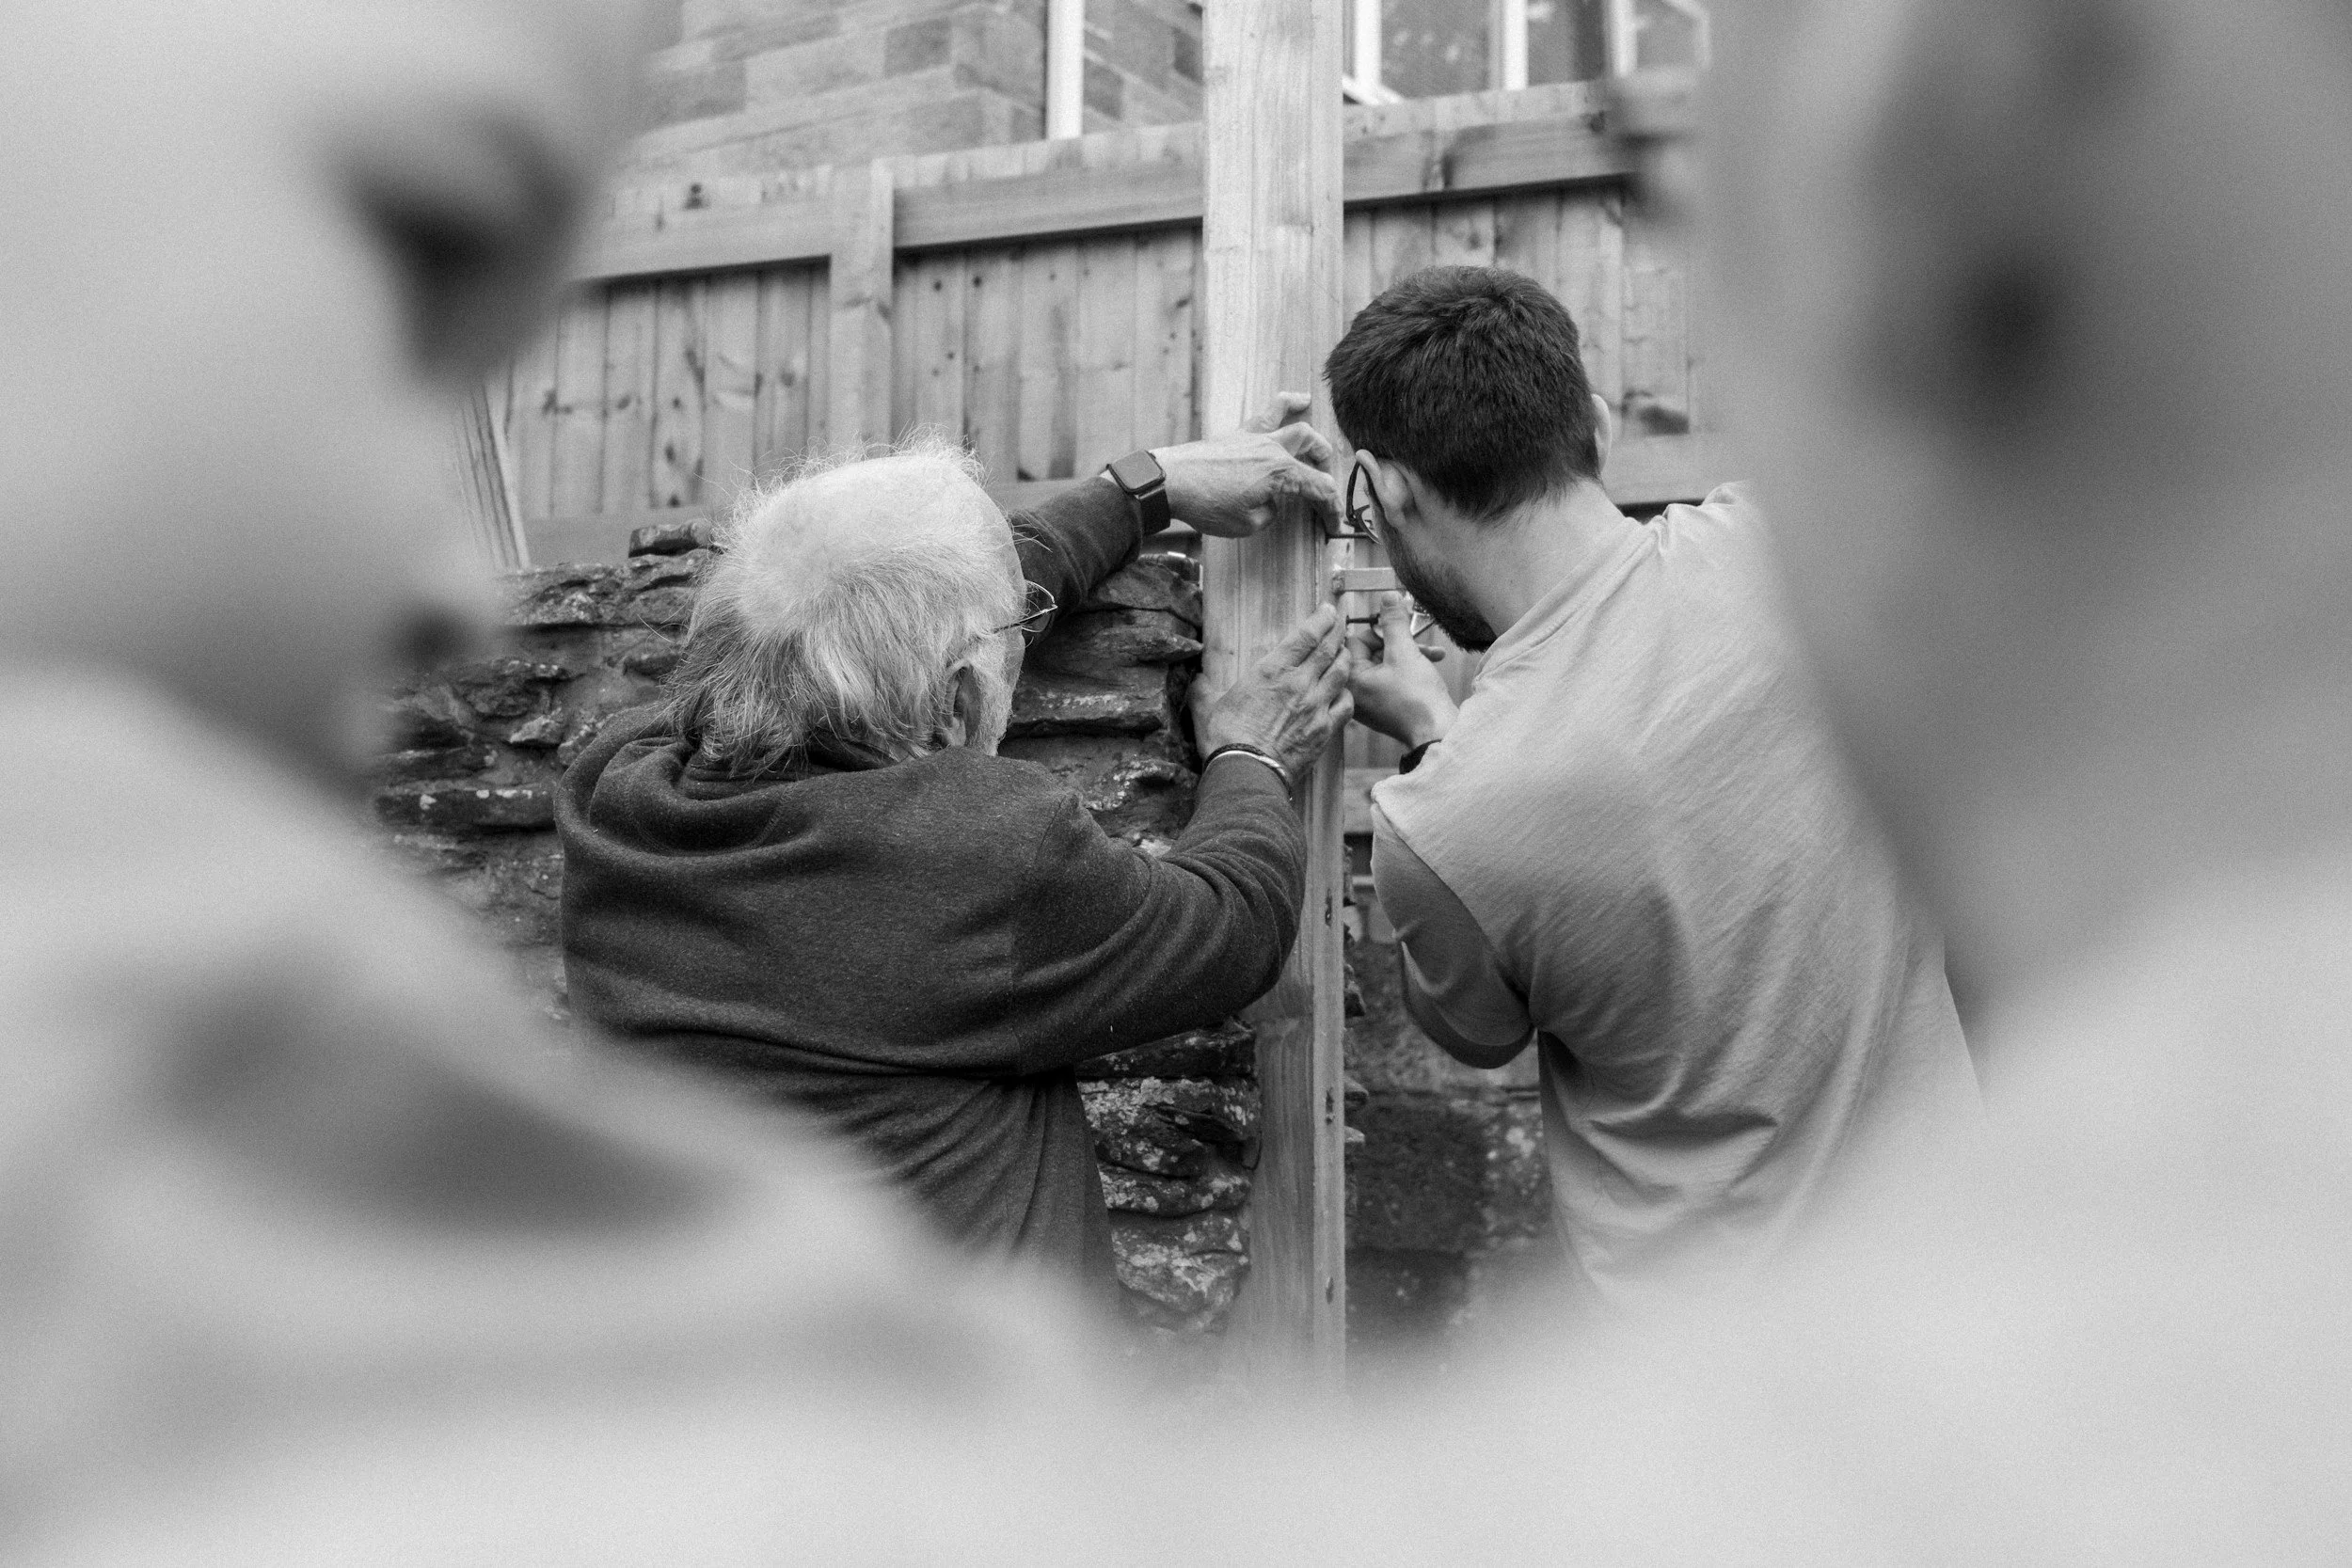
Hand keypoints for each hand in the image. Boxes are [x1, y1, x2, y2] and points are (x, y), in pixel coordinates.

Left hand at [1151, 391, 1340, 536]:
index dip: (1331, 508)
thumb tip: (1272, 503)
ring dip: (1311, 431)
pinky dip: (1284, 405)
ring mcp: (1255, 438)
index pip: (1319, 488)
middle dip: (1325, 468)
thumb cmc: (1207, 504)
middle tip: (1323, 487)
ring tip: (1321, 434)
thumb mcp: (1247, 524)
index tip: (1333, 524)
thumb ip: (1269, 513)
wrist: (1170, 482)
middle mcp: (1274, 449)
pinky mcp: (1237, 434)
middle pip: (1313, 449)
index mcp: (1282, 473)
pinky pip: (1266, 414)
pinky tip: (1296, 399)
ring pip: (1293, 424)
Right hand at [1192, 603, 1354, 779]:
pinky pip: (1346, 705)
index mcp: (1272, 670)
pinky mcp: (1324, 730)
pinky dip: (1347, 694)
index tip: (1328, 610)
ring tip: (1344, 652)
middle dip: (1338, 632)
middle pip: (1329, 649)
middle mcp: (1299, 683)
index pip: (1306, 635)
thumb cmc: (1225, 738)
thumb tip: (1197, 681)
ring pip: (1342, 673)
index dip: (1321, 619)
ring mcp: (1316, 706)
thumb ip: (1204, 689)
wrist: (1246, 771)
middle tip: (1342, 623)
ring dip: (1345, 659)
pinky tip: (1343, 693)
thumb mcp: (1207, 706)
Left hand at [1346, 593, 1457, 748]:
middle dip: (1399, 642)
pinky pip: (1391, 678)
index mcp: (1350, 678)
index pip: (1355, 640)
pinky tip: (1432, 664)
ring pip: (1384, 664)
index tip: (1398, 624)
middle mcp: (1354, 691)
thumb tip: (1388, 596)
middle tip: (1417, 637)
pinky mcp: (1383, 706)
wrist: (1437, 733)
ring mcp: (1368, 701)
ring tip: (1433, 653)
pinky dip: (1409, 669)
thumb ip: (1394, 622)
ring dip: (1409, 654)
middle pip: (1370, 651)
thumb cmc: (1417, 699)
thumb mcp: (1405, 651)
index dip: (1380, 630)